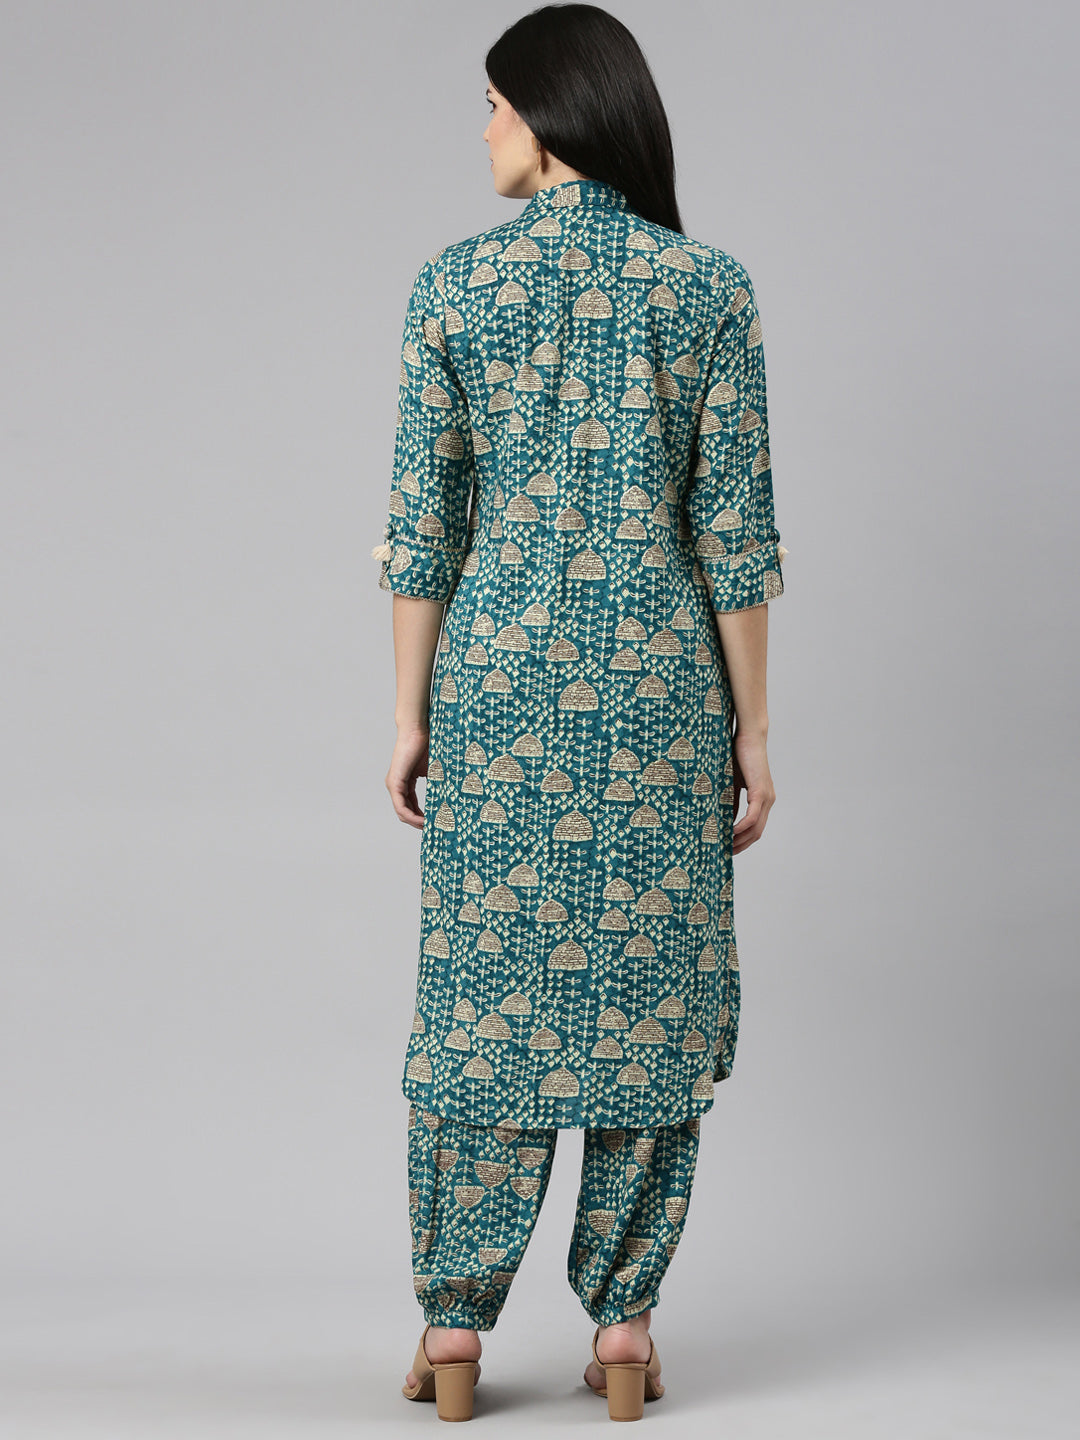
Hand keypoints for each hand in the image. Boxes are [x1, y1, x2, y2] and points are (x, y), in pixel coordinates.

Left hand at [386, 724, 429, 829]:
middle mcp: (396, 784)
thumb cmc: (427, 744)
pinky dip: (411, 816)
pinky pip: (400, 806)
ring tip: (430, 828)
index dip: (422, 816)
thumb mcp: (435, 769)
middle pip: (406, 811)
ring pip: (402, 812)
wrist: (418, 729)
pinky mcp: (394, 782)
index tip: (435, 823)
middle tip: (434, 830)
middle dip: (418, 823)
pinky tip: (422, 821)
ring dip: (415, 822)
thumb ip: (438, 782)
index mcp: (405, 781)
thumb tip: (454, 796)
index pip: (411, 805)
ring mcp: (394, 784)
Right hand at [730, 726, 774, 851]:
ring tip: (726, 847)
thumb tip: (726, 819)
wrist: (749, 736)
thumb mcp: (733, 783)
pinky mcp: (760, 792)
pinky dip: (742, 827)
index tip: (729, 847)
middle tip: (725, 853)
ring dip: (741, 840)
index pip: (756, 827)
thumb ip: (731, 801)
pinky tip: (730, 832)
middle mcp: (768, 801)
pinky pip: (752, 817)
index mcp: (763, 799)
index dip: (743, 840)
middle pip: (757, 833)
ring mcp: (766, 797)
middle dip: (742, 845)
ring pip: (756, 828)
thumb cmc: (739, 756)